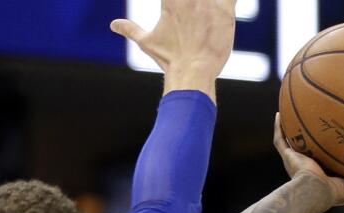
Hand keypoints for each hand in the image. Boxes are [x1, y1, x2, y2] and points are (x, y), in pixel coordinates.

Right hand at [110, 0, 235, 96]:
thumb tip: (113, 24)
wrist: (192, 73)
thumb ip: (130, 29)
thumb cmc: (170, 60)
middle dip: (195, 2)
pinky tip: (227, 6)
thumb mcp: (147, 42)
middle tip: (195, 12)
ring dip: (211, 1)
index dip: (175, 0)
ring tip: (207, 12)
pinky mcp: (226, 11)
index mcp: (170, 1)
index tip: (180, 7)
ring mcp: (208, 3)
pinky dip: (230, 1)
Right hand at [273, 114, 343, 205]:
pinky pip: (280, 138)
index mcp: (322, 172)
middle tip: (315, 122)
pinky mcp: (287, 155)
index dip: (328, 150)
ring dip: (290, 129)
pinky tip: (279, 113)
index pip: (325, 159)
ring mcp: (295, 159)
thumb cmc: (336, 193)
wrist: (316, 191)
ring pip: (291, 140)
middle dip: (309, 136)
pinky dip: (278, 127)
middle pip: (307, 147)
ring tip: (292, 113)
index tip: (335, 138)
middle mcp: (307, 164)